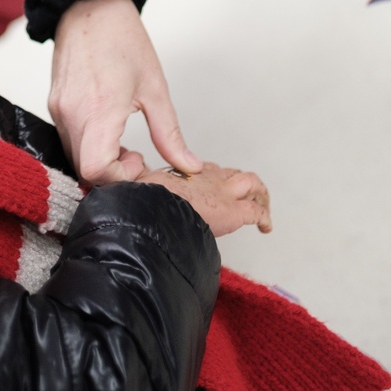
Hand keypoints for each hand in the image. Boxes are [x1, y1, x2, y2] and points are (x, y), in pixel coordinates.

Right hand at [49, 0, 202, 184]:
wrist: (90, 6)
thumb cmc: (122, 39)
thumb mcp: (155, 88)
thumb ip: (170, 134)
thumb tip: (189, 166)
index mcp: (100, 109)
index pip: (95, 170)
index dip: (119, 178)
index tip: (139, 161)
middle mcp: (72, 113)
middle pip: (85, 170)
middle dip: (114, 172)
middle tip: (137, 155)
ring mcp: (59, 110)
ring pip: (75, 158)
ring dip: (101, 159)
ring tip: (123, 139)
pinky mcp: (53, 106)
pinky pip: (68, 140)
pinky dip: (89, 145)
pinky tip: (108, 128)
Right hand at [139, 161, 272, 236]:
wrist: (156, 208)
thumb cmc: (145, 197)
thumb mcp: (134, 180)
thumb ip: (131, 173)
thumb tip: (124, 162)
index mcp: (186, 171)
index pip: (206, 170)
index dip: (212, 178)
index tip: (210, 188)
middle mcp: (209, 177)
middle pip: (231, 174)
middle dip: (240, 183)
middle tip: (244, 194)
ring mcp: (224, 193)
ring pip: (252, 184)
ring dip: (259, 194)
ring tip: (261, 205)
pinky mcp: (234, 211)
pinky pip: (257, 212)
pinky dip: (265, 218)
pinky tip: (266, 227)